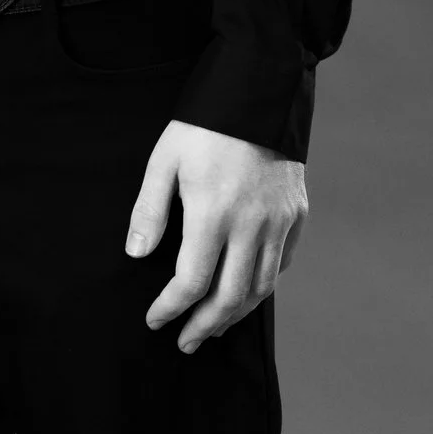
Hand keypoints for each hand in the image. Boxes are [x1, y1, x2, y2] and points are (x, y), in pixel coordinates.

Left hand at [126, 121, 305, 352]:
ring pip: (261, 287)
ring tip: (213, 326)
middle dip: (204, 326)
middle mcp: (252, 225)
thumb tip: (136, 254)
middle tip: (185, 343)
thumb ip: (149, 210)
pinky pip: (281, 263)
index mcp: (213, 214)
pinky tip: (245, 292)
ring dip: (235, 314)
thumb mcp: (164, 160)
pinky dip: (262, 286)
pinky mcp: (296, 213)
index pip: (192, 282)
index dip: (171, 308)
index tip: (155, 320)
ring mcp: (279, 221)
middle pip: (230, 297)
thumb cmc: (203, 125)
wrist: (261, 91)